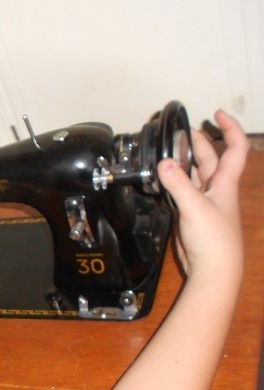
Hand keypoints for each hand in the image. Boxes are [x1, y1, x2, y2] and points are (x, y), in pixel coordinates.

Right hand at [158, 110, 247, 284]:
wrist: (213, 268)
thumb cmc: (214, 238)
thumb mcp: (195, 207)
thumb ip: (178, 185)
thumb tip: (163, 163)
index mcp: (224, 183)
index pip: (234, 149)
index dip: (229, 129)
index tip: (216, 114)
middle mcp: (216, 190)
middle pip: (210, 159)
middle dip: (199, 143)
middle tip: (181, 131)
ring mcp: (203, 203)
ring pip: (194, 176)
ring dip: (183, 162)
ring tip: (167, 150)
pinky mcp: (190, 216)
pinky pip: (182, 192)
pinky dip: (173, 183)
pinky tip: (162, 179)